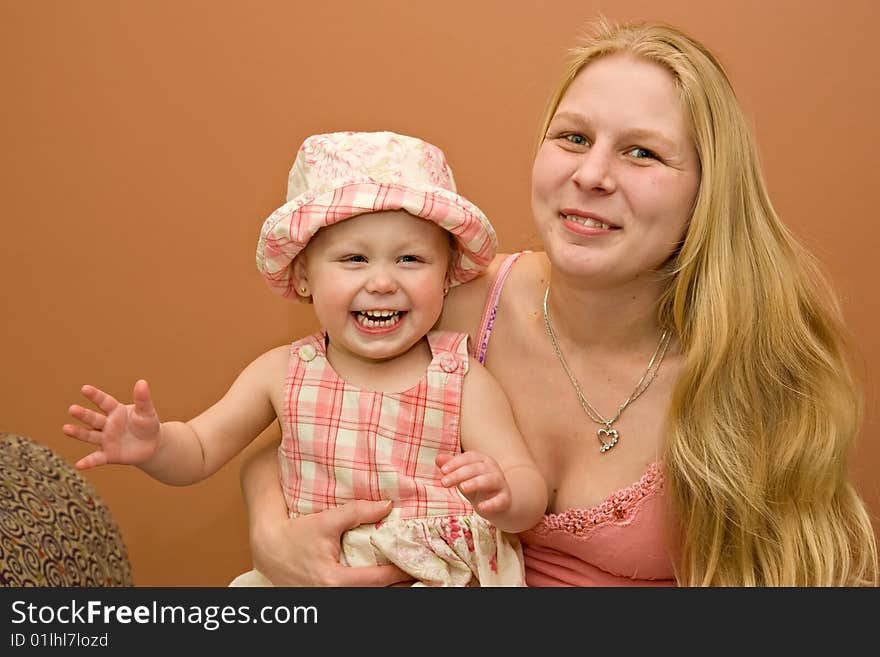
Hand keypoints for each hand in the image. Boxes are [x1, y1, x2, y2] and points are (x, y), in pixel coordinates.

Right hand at [62, 379, 160, 469]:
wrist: (152, 445)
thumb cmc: (147, 425)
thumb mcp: (147, 412)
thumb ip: (143, 399)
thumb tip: (142, 382)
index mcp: (116, 411)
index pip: (104, 402)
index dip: (95, 396)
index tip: (85, 389)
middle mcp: (107, 425)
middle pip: (93, 418)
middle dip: (83, 414)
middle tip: (72, 409)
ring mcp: (106, 439)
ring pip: (90, 435)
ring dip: (78, 433)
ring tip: (65, 429)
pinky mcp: (109, 455)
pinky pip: (97, 459)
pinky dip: (88, 462)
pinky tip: (79, 465)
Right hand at [251, 500, 413, 586]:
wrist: (268, 548)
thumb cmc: (295, 533)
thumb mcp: (326, 520)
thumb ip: (358, 512)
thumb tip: (388, 505)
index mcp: (334, 580)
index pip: (377, 580)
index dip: (399, 572)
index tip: (416, 561)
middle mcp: (332, 597)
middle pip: (376, 596)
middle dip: (399, 585)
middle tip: (419, 571)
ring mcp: (327, 601)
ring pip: (365, 599)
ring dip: (386, 590)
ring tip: (406, 577)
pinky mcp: (324, 601)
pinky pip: (354, 598)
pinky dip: (370, 591)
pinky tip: (384, 583)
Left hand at [436, 451, 510, 515]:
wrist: (498, 504)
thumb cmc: (477, 486)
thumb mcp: (463, 476)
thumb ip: (451, 466)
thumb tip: (438, 459)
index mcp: (482, 460)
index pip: (469, 457)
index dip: (456, 462)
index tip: (443, 470)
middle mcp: (493, 469)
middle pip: (476, 468)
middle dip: (459, 474)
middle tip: (444, 482)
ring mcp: (500, 484)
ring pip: (489, 480)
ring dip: (475, 483)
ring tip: (462, 488)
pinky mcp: (505, 499)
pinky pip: (500, 500)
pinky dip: (491, 504)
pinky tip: (481, 508)